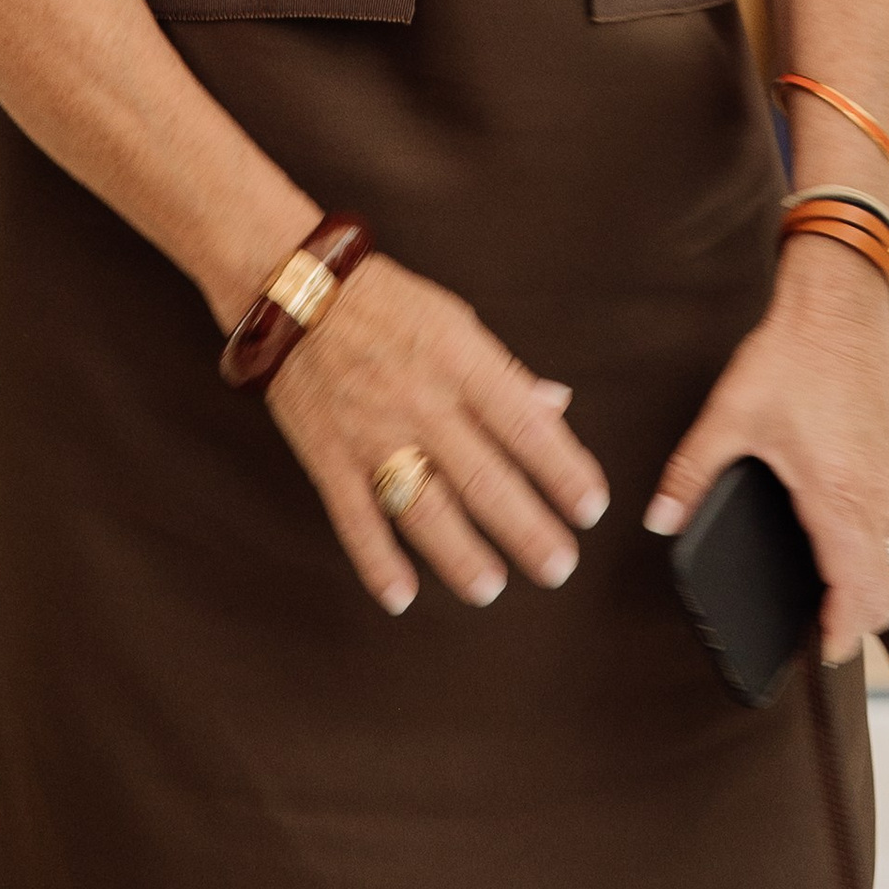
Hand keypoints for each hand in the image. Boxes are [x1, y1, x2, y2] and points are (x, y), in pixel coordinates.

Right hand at [266, 252, 610, 615]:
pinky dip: (376, 561)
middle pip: (482, 478)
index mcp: (460, 360)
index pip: (523, 425)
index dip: (562, 469)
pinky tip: (401, 595)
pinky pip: (354, 517)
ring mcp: (371, 432)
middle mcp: (420, 401)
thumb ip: (505, 373)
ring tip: (491, 588)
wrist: (296, 293)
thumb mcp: (456, 320)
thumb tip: (558, 408)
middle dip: (526, 528)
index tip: (591, 506)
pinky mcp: (328, 455)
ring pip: (422, 507)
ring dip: (460, 554)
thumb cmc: (387, 304)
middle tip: (559, 566)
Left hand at [647, 239, 888, 660]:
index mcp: (838, 496)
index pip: (856, 592)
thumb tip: (660, 519)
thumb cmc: (793, 355)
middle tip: (825, 631)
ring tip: (842, 597)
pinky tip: (851, 542)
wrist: (841, 303)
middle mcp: (877, 495)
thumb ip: (692, 473)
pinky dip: (887, 552)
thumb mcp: (729, 416)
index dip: (839, 633)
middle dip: (864, 621)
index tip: (817, 651)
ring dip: (882, 588)